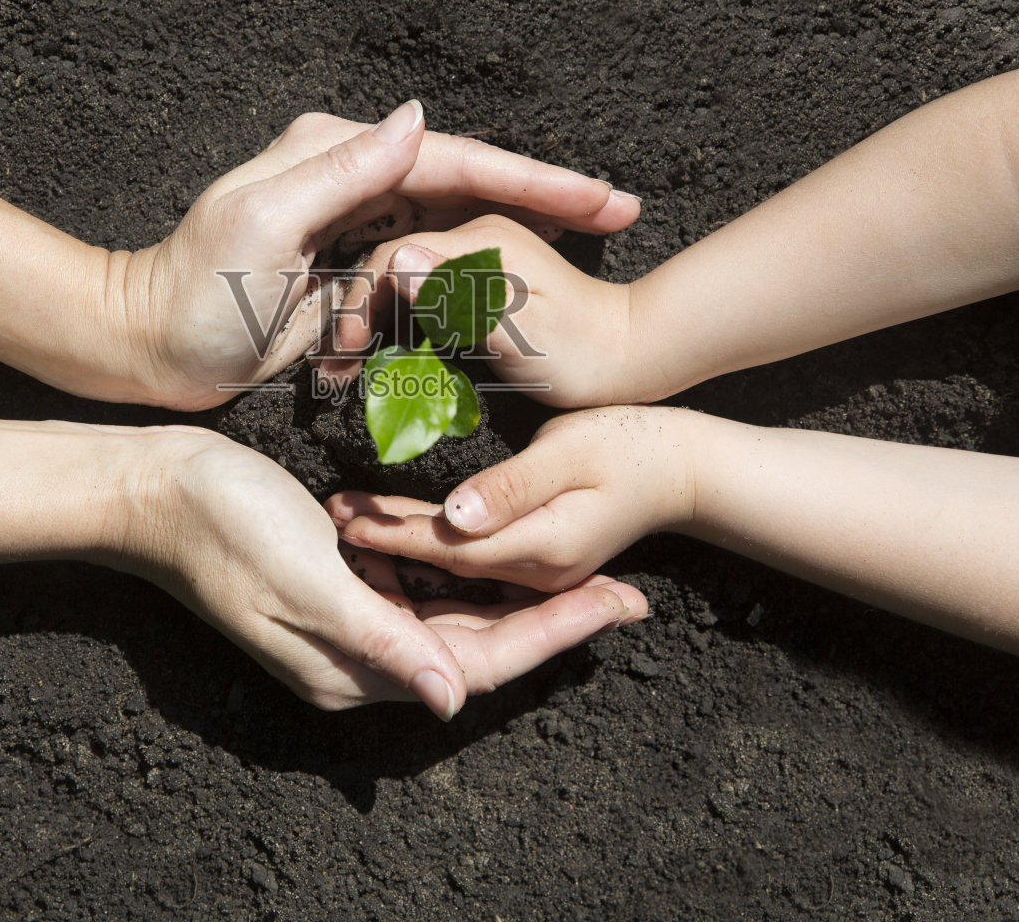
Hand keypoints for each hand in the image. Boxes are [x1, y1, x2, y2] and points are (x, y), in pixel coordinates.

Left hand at [89, 106, 641, 409]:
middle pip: (470, 186)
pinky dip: (441, 296)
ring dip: (502, 247)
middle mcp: (350, 178)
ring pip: (450, 233)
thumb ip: (343, 168)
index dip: (535, 177)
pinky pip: (414, 279)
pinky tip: (467, 305)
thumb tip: (419, 117)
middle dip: (545, 200)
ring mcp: (350, 226)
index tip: (601, 196)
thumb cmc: (190, 292)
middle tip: (621, 213)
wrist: (143, 347)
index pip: (455, 159)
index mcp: (335, 153)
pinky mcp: (344, 271)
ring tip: (573, 247)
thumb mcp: (263, 222)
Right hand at [99, 425, 648, 714]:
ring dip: (518, 596)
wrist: (156, 488)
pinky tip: (505, 551)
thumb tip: (454, 702)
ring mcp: (346, 621)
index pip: (478, 663)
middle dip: (554, 619)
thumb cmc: (226, 527)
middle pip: (478, 646)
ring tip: (586, 573)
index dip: (555, 636)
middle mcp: (355, 657)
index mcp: (350, 669)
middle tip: (628, 590)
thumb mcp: (309, 584)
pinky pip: (420, 590)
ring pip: (455, 618)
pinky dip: (464, 573)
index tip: (620, 608)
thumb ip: (384, 642)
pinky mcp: (338, 585)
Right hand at [321, 214, 651, 407]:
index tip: (344, 353)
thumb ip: (460, 297)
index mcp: (478, 238)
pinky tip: (374, 361)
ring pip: (399, 281)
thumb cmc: (584, 352)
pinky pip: (420, 297)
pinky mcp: (477, 284)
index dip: (361, 302)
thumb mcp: (519, 331)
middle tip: (331, 370)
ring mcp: (474, 260)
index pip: (392, 255)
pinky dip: (393, 327)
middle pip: (389, 264)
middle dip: (356, 314)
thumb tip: (398, 263)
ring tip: (341, 371)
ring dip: (369, 323)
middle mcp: (473, 238)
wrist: (633, 357)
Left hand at [327, 407, 693, 591]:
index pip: (450, 548)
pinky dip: (435, 544)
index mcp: (542, 550)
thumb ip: (511, 487)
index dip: (395, 533)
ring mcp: (540, 575)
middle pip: (446, 564)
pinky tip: (398, 525)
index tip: (346, 516)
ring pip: (456, 566)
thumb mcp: (570, 454)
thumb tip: (453, 515)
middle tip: (333, 516)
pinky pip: (475, 562)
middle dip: (389, 543)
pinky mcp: (540, 562)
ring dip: (406, 544)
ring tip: (350, 518)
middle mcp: (538, 575)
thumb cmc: (632, 444)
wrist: (685, 466)